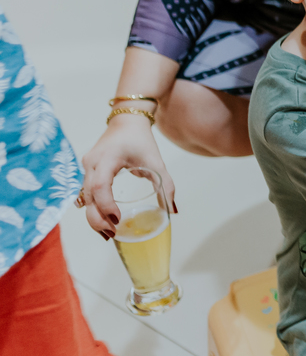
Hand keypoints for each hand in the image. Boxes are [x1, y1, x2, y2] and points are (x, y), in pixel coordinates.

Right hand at [79, 113, 175, 237]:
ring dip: (93, 217)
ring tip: (108, 233)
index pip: (100, 186)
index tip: (118, 219)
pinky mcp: (86, 171)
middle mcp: (92, 163)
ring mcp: (86, 167)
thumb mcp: (156, 161)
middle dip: (97, 218)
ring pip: (84, 197)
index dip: (106, 205)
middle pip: (88, 196)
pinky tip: (103, 221)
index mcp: (108, 158)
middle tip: (112, 234)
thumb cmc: (141, 140)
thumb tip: (172, 211)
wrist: (126, 121)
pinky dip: (93, 208)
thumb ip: (165, 184)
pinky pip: (86, 193)